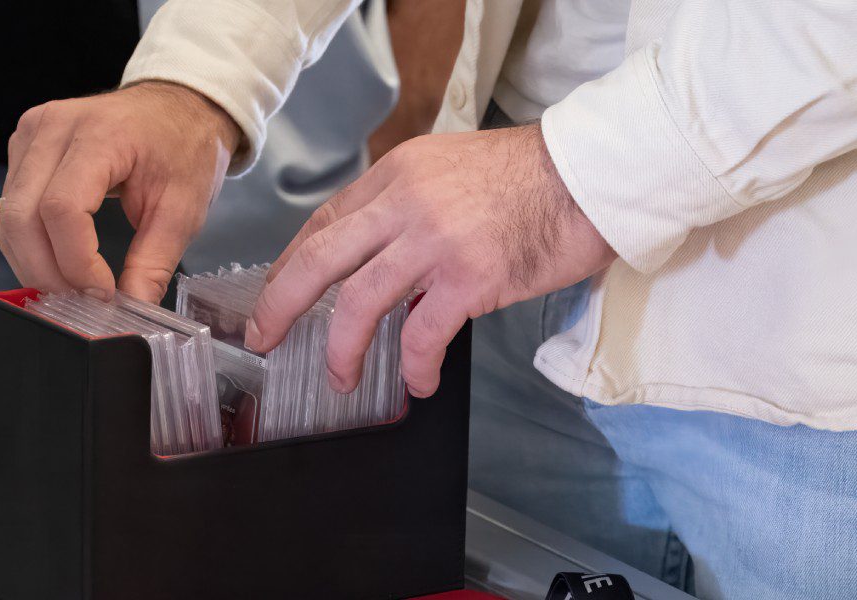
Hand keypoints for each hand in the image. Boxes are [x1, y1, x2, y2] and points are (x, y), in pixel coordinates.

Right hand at [0, 82, 241, 301]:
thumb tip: (133, 309)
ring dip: (33, 263)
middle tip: (81, 301)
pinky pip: (9, 208)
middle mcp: (54, 128)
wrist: (174, 107)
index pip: (61, 208)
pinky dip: (29, 243)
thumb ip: (154, 262)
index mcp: (101, 134)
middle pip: (21, 217)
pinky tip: (59, 259)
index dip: (76, 262)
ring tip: (72, 286)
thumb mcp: (183, 209)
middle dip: (47, 273)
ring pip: (8, 218)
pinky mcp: (23, 147)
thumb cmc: (181, 148)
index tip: (103, 292)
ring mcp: (32, 134)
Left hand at [244, 124, 615, 396]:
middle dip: (280, 304)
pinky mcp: (470, 278)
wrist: (592, 175)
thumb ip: (406, 203)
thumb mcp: (448, 168)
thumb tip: (375, 251)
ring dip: (341, 349)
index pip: (324, 222)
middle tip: (263, 337)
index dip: (290, 264)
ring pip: (358, 301)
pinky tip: (416, 382)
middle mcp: (406, 203)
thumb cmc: (530, 177)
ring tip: (341, 378)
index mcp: (397, 174)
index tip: (275, 293)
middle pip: (319, 259)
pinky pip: (422, 333)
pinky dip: (412, 366)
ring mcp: (436, 241)